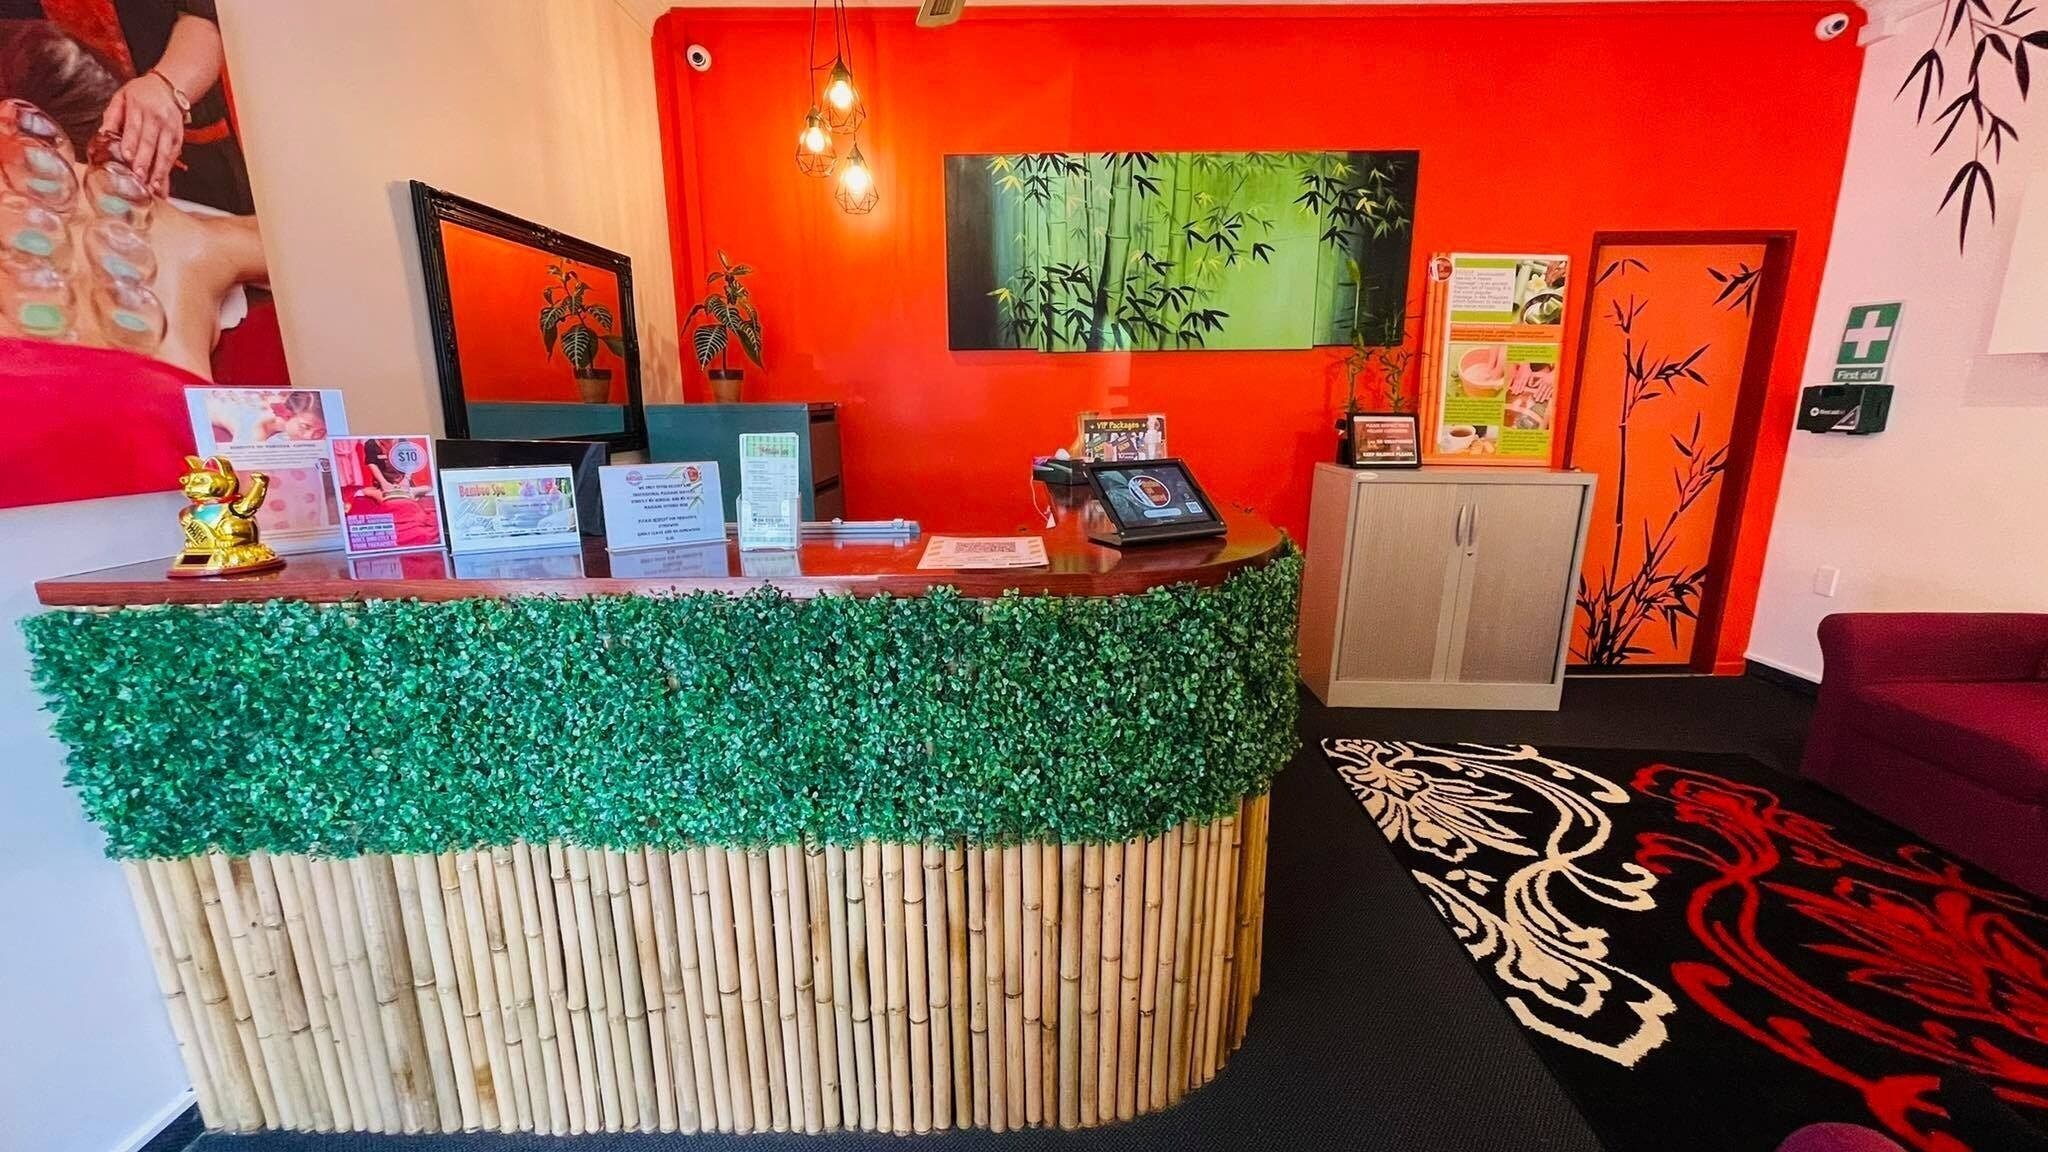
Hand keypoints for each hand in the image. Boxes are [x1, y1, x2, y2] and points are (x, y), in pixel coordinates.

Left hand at [99, 73, 184, 194]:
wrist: (167, 87)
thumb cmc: (140, 94)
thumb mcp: (121, 98)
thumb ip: (112, 116)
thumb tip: (103, 134)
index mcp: (139, 107)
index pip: (134, 127)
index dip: (131, 143)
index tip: (127, 157)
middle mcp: (157, 118)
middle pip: (151, 142)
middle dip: (145, 162)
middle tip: (139, 178)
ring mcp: (170, 128)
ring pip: (165, 152)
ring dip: (160, 171)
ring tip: (153, 187)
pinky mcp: (179, 136)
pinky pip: (174, 156)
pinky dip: (168, 171)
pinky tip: (163, 184)